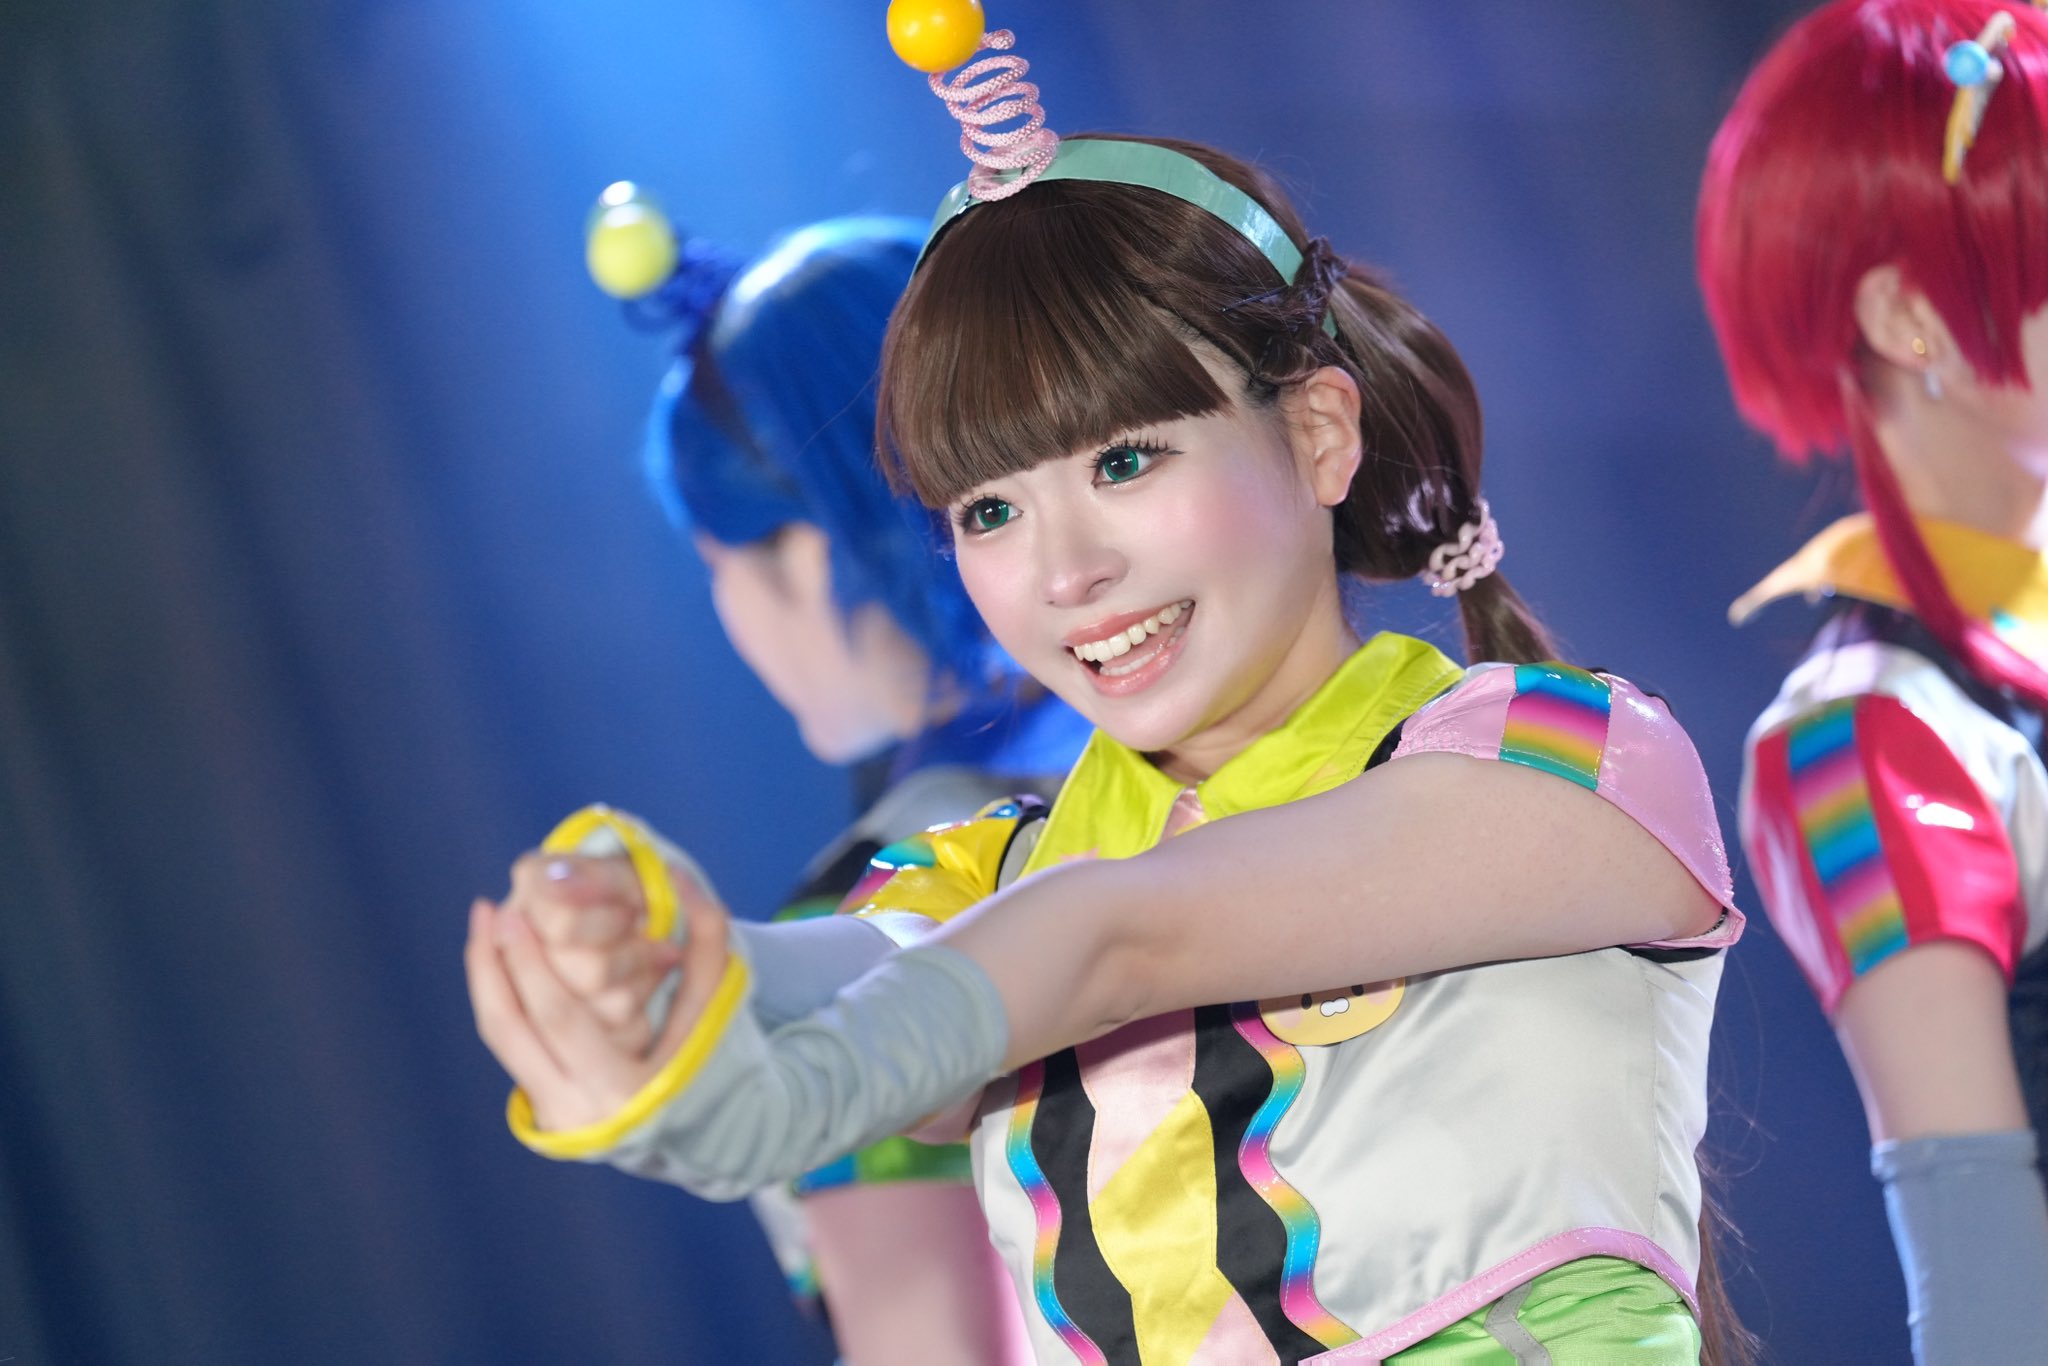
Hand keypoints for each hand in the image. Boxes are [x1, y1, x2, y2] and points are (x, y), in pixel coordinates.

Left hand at [465, 855, 732, 1132]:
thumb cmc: (715, 1064)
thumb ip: (707, 942)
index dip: (529, 962)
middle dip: (492, 963)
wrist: (710, 1134)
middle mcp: (574, 1108)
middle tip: (490, 911)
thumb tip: (678, 878)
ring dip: (485, 979)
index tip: (512, 913)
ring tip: (484, 930)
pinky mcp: (543, 1109)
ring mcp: (553, 1114)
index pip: (558, 1018)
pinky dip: (500, 998)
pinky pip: (511, 1045)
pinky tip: (500, 962)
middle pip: (510, 1029)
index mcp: (621, 1089)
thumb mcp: (717, 1007)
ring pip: (500, 1038)